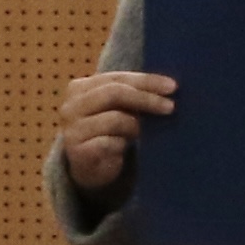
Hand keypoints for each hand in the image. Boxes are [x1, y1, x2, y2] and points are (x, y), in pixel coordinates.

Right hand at [53, 69, 173, 192]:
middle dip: (146, 99)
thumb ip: (133, 93)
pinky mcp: (78, 152)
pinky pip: (110, 143)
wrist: (89, 167)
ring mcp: (72, 129)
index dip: (146, 80)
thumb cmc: (109, 131)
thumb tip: (169, 87)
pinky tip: (123, 148)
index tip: (173, 87)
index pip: (117, 77)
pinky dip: (122, 145)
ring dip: (134, 126)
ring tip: (138, 133)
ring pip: (115, 119)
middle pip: (115, 93)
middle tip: (170, 107)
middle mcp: (71, 106)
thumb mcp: (118, 107)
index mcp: (80, 88)